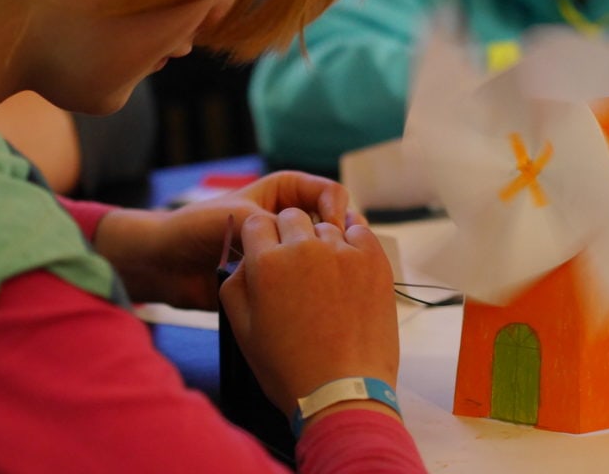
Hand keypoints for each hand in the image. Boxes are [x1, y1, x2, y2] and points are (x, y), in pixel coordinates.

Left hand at [93, 171, 365, 308]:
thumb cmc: (195, 229)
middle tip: (333, 266)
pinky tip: (310, 302)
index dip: (337, 212)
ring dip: (322, 270)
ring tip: (322, 288)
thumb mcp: (243, 218)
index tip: (332, 234)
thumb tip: (319, 241)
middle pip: (330, 227)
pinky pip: (302, 281)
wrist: (163, 265)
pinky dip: (307, 290)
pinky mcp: (276, 276)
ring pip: (319, 257)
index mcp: (285, 191)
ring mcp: (283, 249)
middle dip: (333, 245)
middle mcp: (288, 218)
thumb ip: (281, 226)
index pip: (330, 194)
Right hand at [218, 208, 398, 417]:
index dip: (259, 238)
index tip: (267, 253)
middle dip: (289, 235)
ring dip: (321, 242)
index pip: (255, 222)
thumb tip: (245, 259)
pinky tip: (348, 268)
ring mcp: (342, 252)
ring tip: (325, 278)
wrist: (343, 391)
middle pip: (291, 217)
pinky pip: (359, 232)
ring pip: (325, 226)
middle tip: (295, 267)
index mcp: (266, 263)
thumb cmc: (289, 368)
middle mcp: (303, 248)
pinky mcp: (373, 260)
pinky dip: (352, 242)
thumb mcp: (243, 330)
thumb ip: (235, 285)